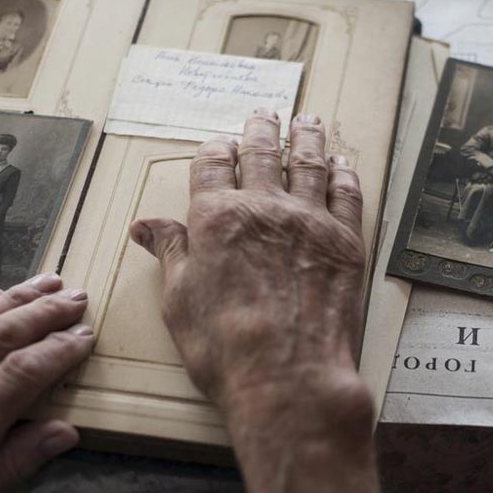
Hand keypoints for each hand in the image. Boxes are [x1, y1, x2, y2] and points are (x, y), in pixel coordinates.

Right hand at [129, 110, 400, 492]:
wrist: (289, 377)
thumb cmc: (224, 348)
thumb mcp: (179, 301)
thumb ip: (171, 253)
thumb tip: (146, 226)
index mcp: (216, 218)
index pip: (213, 165)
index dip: (215, 150)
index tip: (219, 146)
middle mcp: (264, 208)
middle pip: (262, 153)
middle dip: (261, 131)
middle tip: (264, 115)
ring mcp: (310, 222)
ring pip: (308, 163)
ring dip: (306, 138)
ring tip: (306, 120)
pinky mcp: (346, 242)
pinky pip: (347, 194)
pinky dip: (343, 174)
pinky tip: (342, 163)